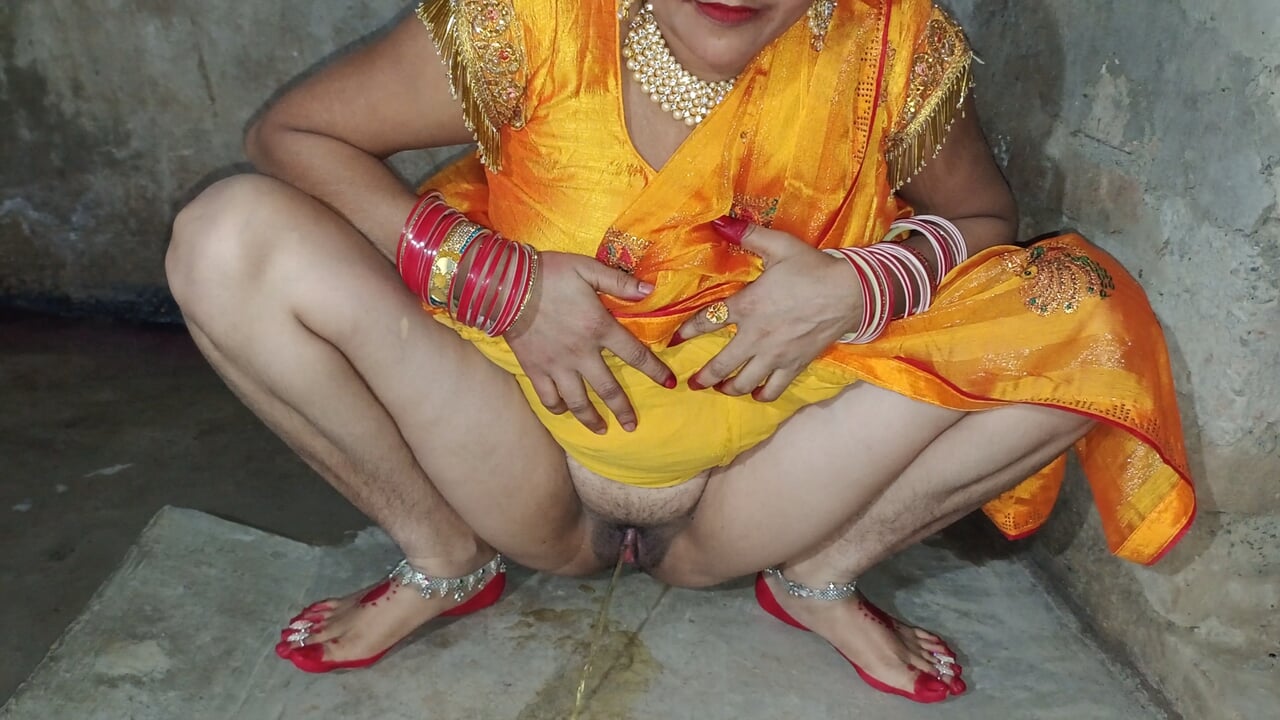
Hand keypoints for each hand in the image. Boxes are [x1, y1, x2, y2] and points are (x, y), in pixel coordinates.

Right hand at [505, 251, 675, 433]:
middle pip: (608, 389)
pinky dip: (558, 408)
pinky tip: (565, 412)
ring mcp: (557, 366)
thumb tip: (649, 290)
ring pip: (579, 402)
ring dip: (592, 419)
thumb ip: (619, 282)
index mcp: (599, 328)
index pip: (635, 355)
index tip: (669, 384)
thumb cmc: (550, 274)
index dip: (655, 371)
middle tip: (632, 425)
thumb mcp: (588, 269)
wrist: (506, 286)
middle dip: (623, 410)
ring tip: (603, 430)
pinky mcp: (535, 370)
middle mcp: (582, 354)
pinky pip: (549, 398)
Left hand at [674, 219, 862, 400]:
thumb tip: (719, 221)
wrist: (850, 293)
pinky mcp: (794, 365)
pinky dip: (761, 394)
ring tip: (721, 389)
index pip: (707, 322)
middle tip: (693, 383)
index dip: (686, 332)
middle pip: (721, 365)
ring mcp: (775, 355)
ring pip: (744, 382)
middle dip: (703, 377)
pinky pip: (773, 389)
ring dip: (728, 389)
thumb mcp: (779, 246)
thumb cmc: (813, 268)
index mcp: (747, 306)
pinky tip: (755, 393)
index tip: (674, 341)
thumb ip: (748, 235)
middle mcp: (756, 336)